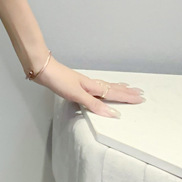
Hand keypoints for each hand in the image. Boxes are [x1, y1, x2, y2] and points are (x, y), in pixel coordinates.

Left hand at [31, 56, 145, 117]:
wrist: (41, 68)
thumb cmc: (57, 79)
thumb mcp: (77, 94)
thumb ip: (94, 104)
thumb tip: (113, 113)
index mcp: (91, 86)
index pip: (113, 93)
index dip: (126, 96)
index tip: (140, 98)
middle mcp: (89, 84)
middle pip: (111, 88)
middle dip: (125, 91)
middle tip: (139, 92)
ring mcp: (81, 83)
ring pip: (103, 86)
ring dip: (115, 88)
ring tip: (125, 87)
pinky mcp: (73, 83)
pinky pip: (94, 87)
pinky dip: (101, 88)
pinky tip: (98, 89)